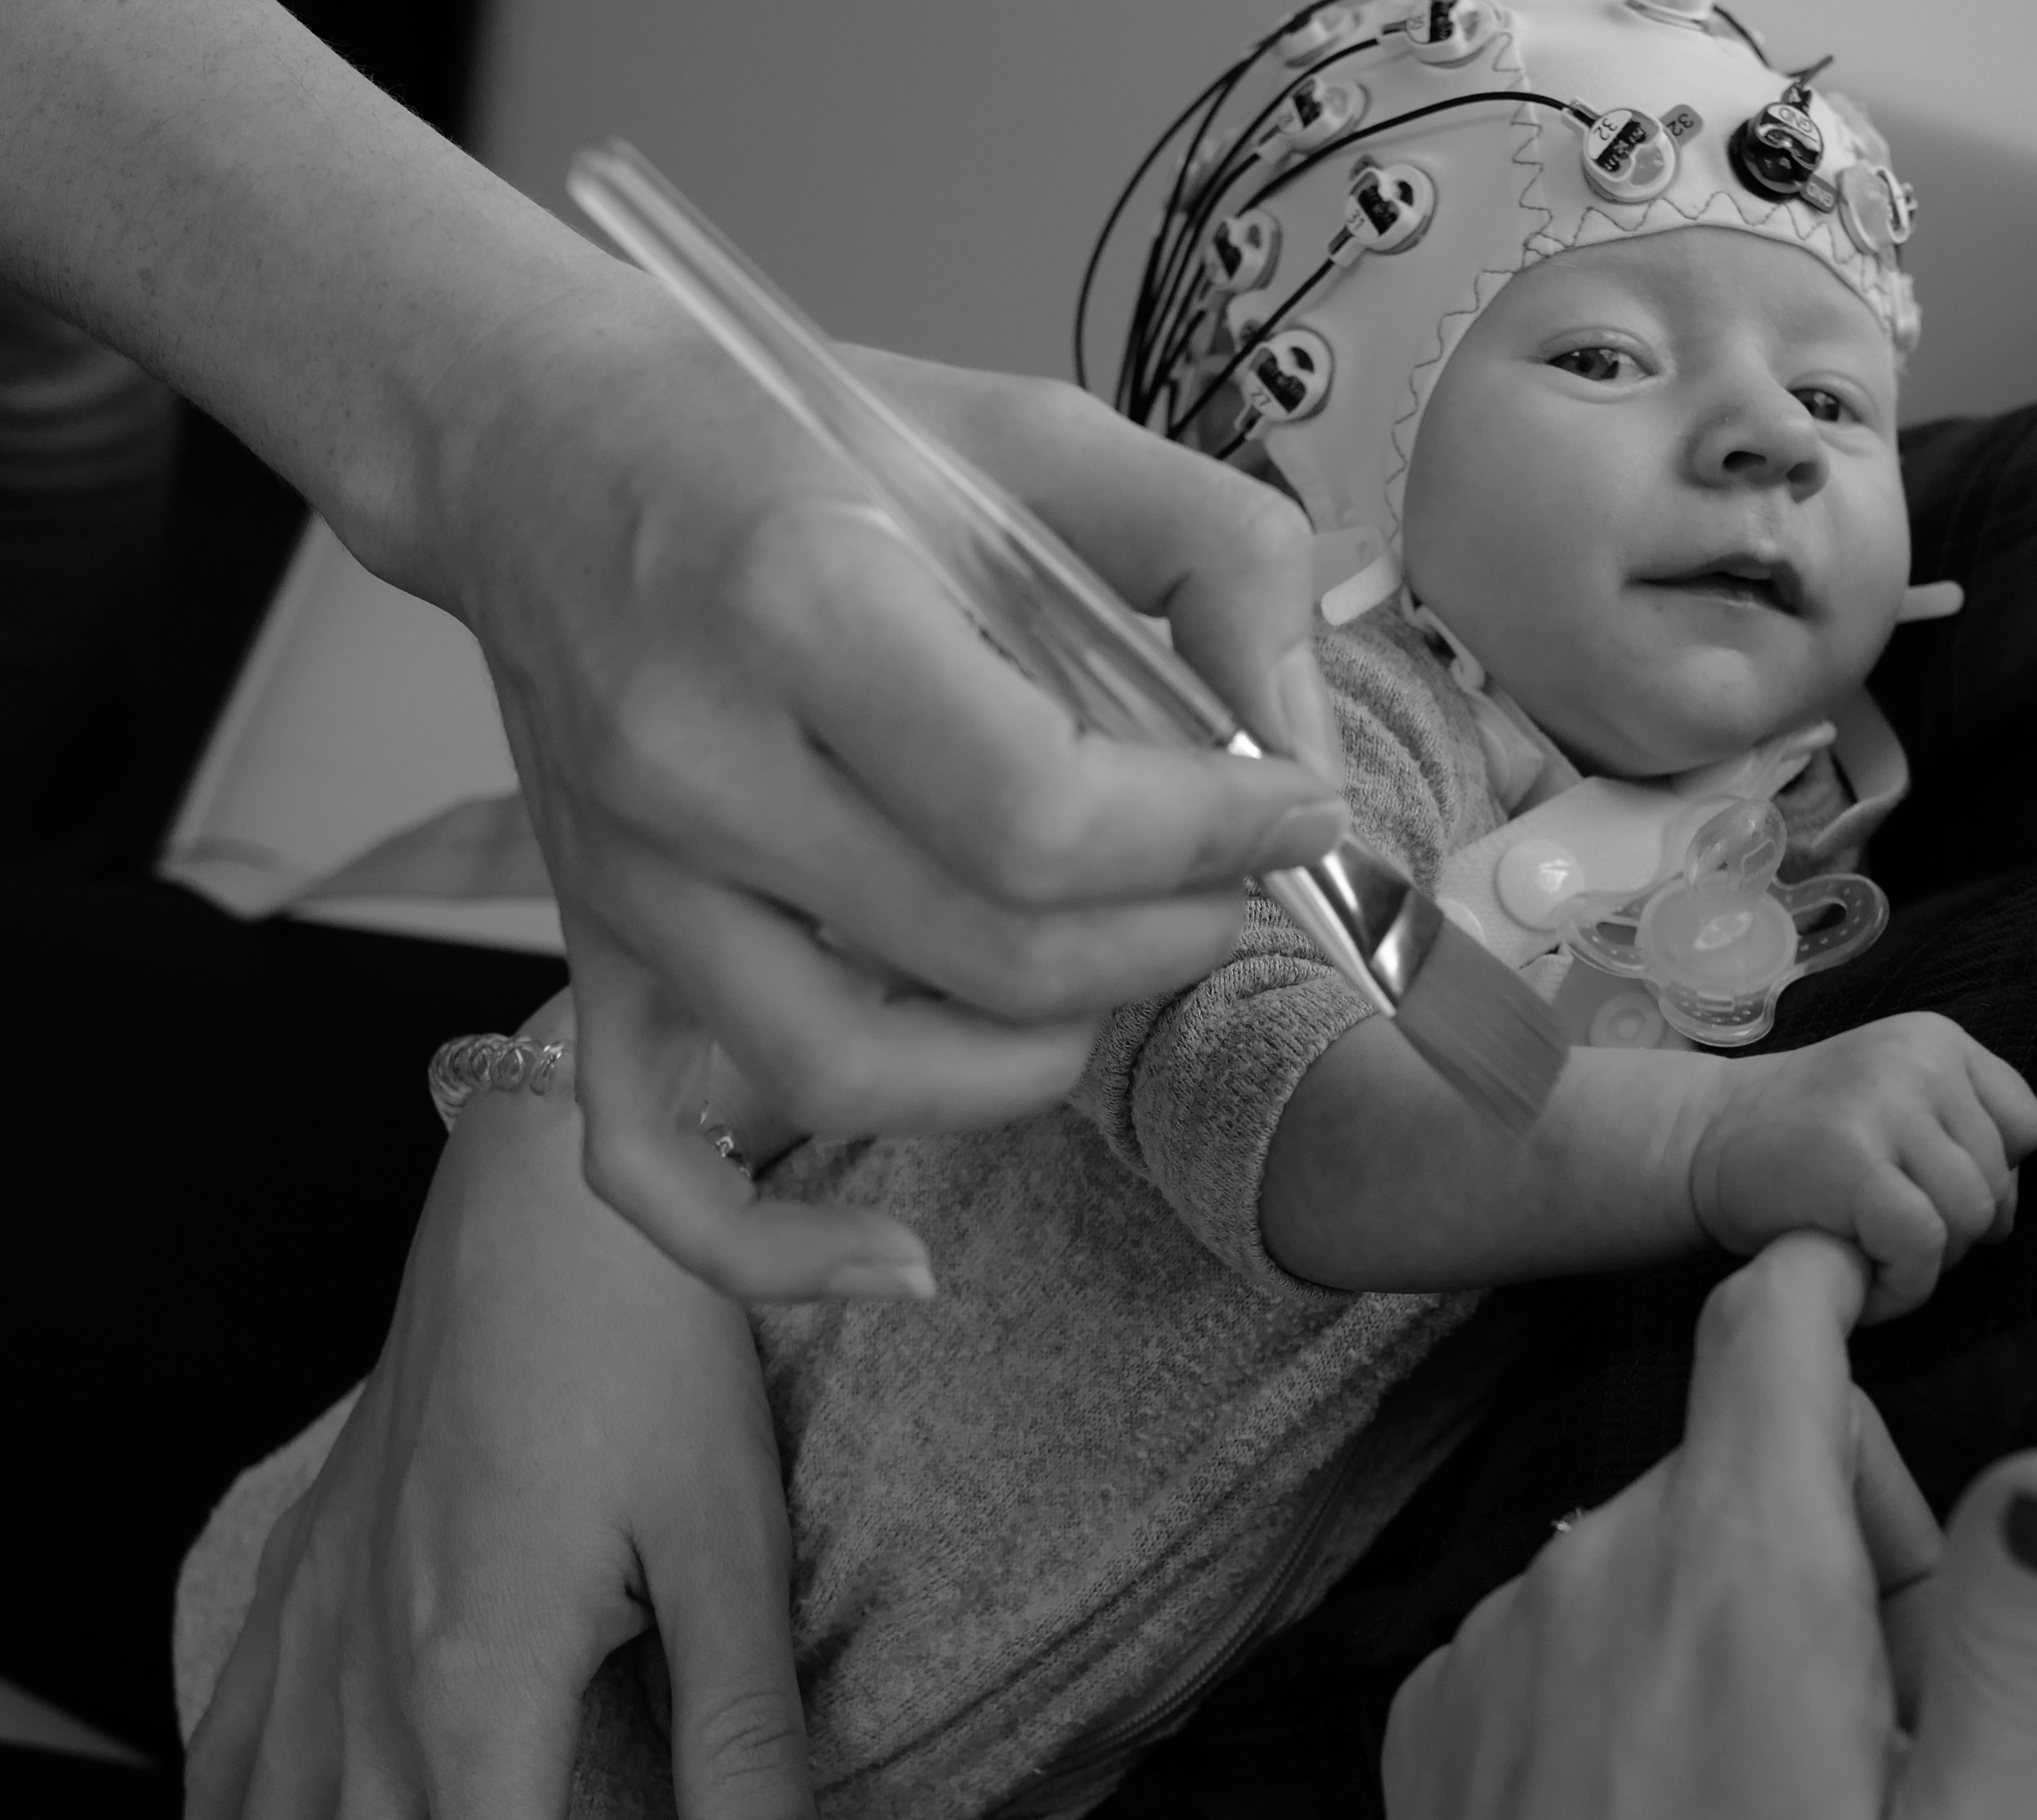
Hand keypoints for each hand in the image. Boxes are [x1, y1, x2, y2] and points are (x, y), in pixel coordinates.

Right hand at [186, 994, 814, 1818]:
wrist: (546, 1202)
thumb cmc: (647, 1358)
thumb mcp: (727, 1550)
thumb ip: (742, 1733)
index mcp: (473, 1689)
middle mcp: (365, 1682)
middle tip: (557, 1803)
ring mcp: (313, 1631)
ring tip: (467, 1807)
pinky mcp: (299, 1577)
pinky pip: (225, 1752)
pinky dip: (258, 1805)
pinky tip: (324, 1807)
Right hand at [407, 280, 1348, 1299]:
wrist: (537, 437)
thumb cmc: (787, 427)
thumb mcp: (1032, 429)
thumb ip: (1215, 553)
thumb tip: (1304, 737)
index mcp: (803, 602)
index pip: (1048, 816)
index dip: (1215, 837)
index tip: (1299, 803)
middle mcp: (696, 760)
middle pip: (989, 954)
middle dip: (1167, 939)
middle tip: (1230, 884)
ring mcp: (628, 878)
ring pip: (855, 1075)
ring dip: (1032, 1063)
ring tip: (1112, 983)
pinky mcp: (592, 946)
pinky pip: (650, 1161)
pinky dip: (773, 1248)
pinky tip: (898, 1267)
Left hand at [1382, 1232, 2036, 1819]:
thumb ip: (2010, 1642)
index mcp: (1741, 1569)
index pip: (1770, 1331)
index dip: (1830, 1292)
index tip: (1868, 1289)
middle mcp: (1596, 1565)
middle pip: (1740, 1463)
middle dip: (1825, 1551)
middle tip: (1869, 1730)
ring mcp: (1499, 1638)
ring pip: (1650, 1552)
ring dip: (1719, 1628)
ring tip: (1759, 1794)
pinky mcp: (1433, 1716)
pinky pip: (1556, 1630)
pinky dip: (1616, 1686)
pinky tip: (1657, 1815)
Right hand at [1690, 1012, 2036, 1319]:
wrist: (1696, 1142)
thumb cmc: (1798, 1143)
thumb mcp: (1888, 1103)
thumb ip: (1953, 1133)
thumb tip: (2006, 1214)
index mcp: (1937, 1039)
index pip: (2025, 1127)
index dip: (1988, 1180)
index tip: (1924, 1196)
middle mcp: (1918, 1058)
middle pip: (1997, 1180)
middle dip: (1951, 1231)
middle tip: (1881, 1236)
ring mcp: (1885, 1102)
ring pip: (1968, 1217)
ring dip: (1926, 1264)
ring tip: (1870, 1257)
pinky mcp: (1854, 1157)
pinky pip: (1922, 1244)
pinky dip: (1901, 1286)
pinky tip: (1864, 1285)